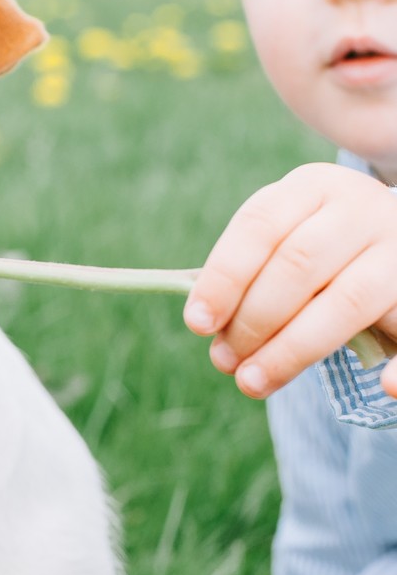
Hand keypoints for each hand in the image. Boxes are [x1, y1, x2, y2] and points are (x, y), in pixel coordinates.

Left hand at [184, 162, 396, 399]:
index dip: (224, 276)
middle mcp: (362, 210)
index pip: (260, 224)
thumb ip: (252, 275)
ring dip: (292, 349)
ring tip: (253, 381)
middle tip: (224, 361)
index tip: (197, 324)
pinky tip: (385, 386)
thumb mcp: (288, 243)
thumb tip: (207, 322)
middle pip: (299, 263)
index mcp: (314, 188)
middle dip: (253, 320)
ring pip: (346, 301)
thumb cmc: (326, 256)